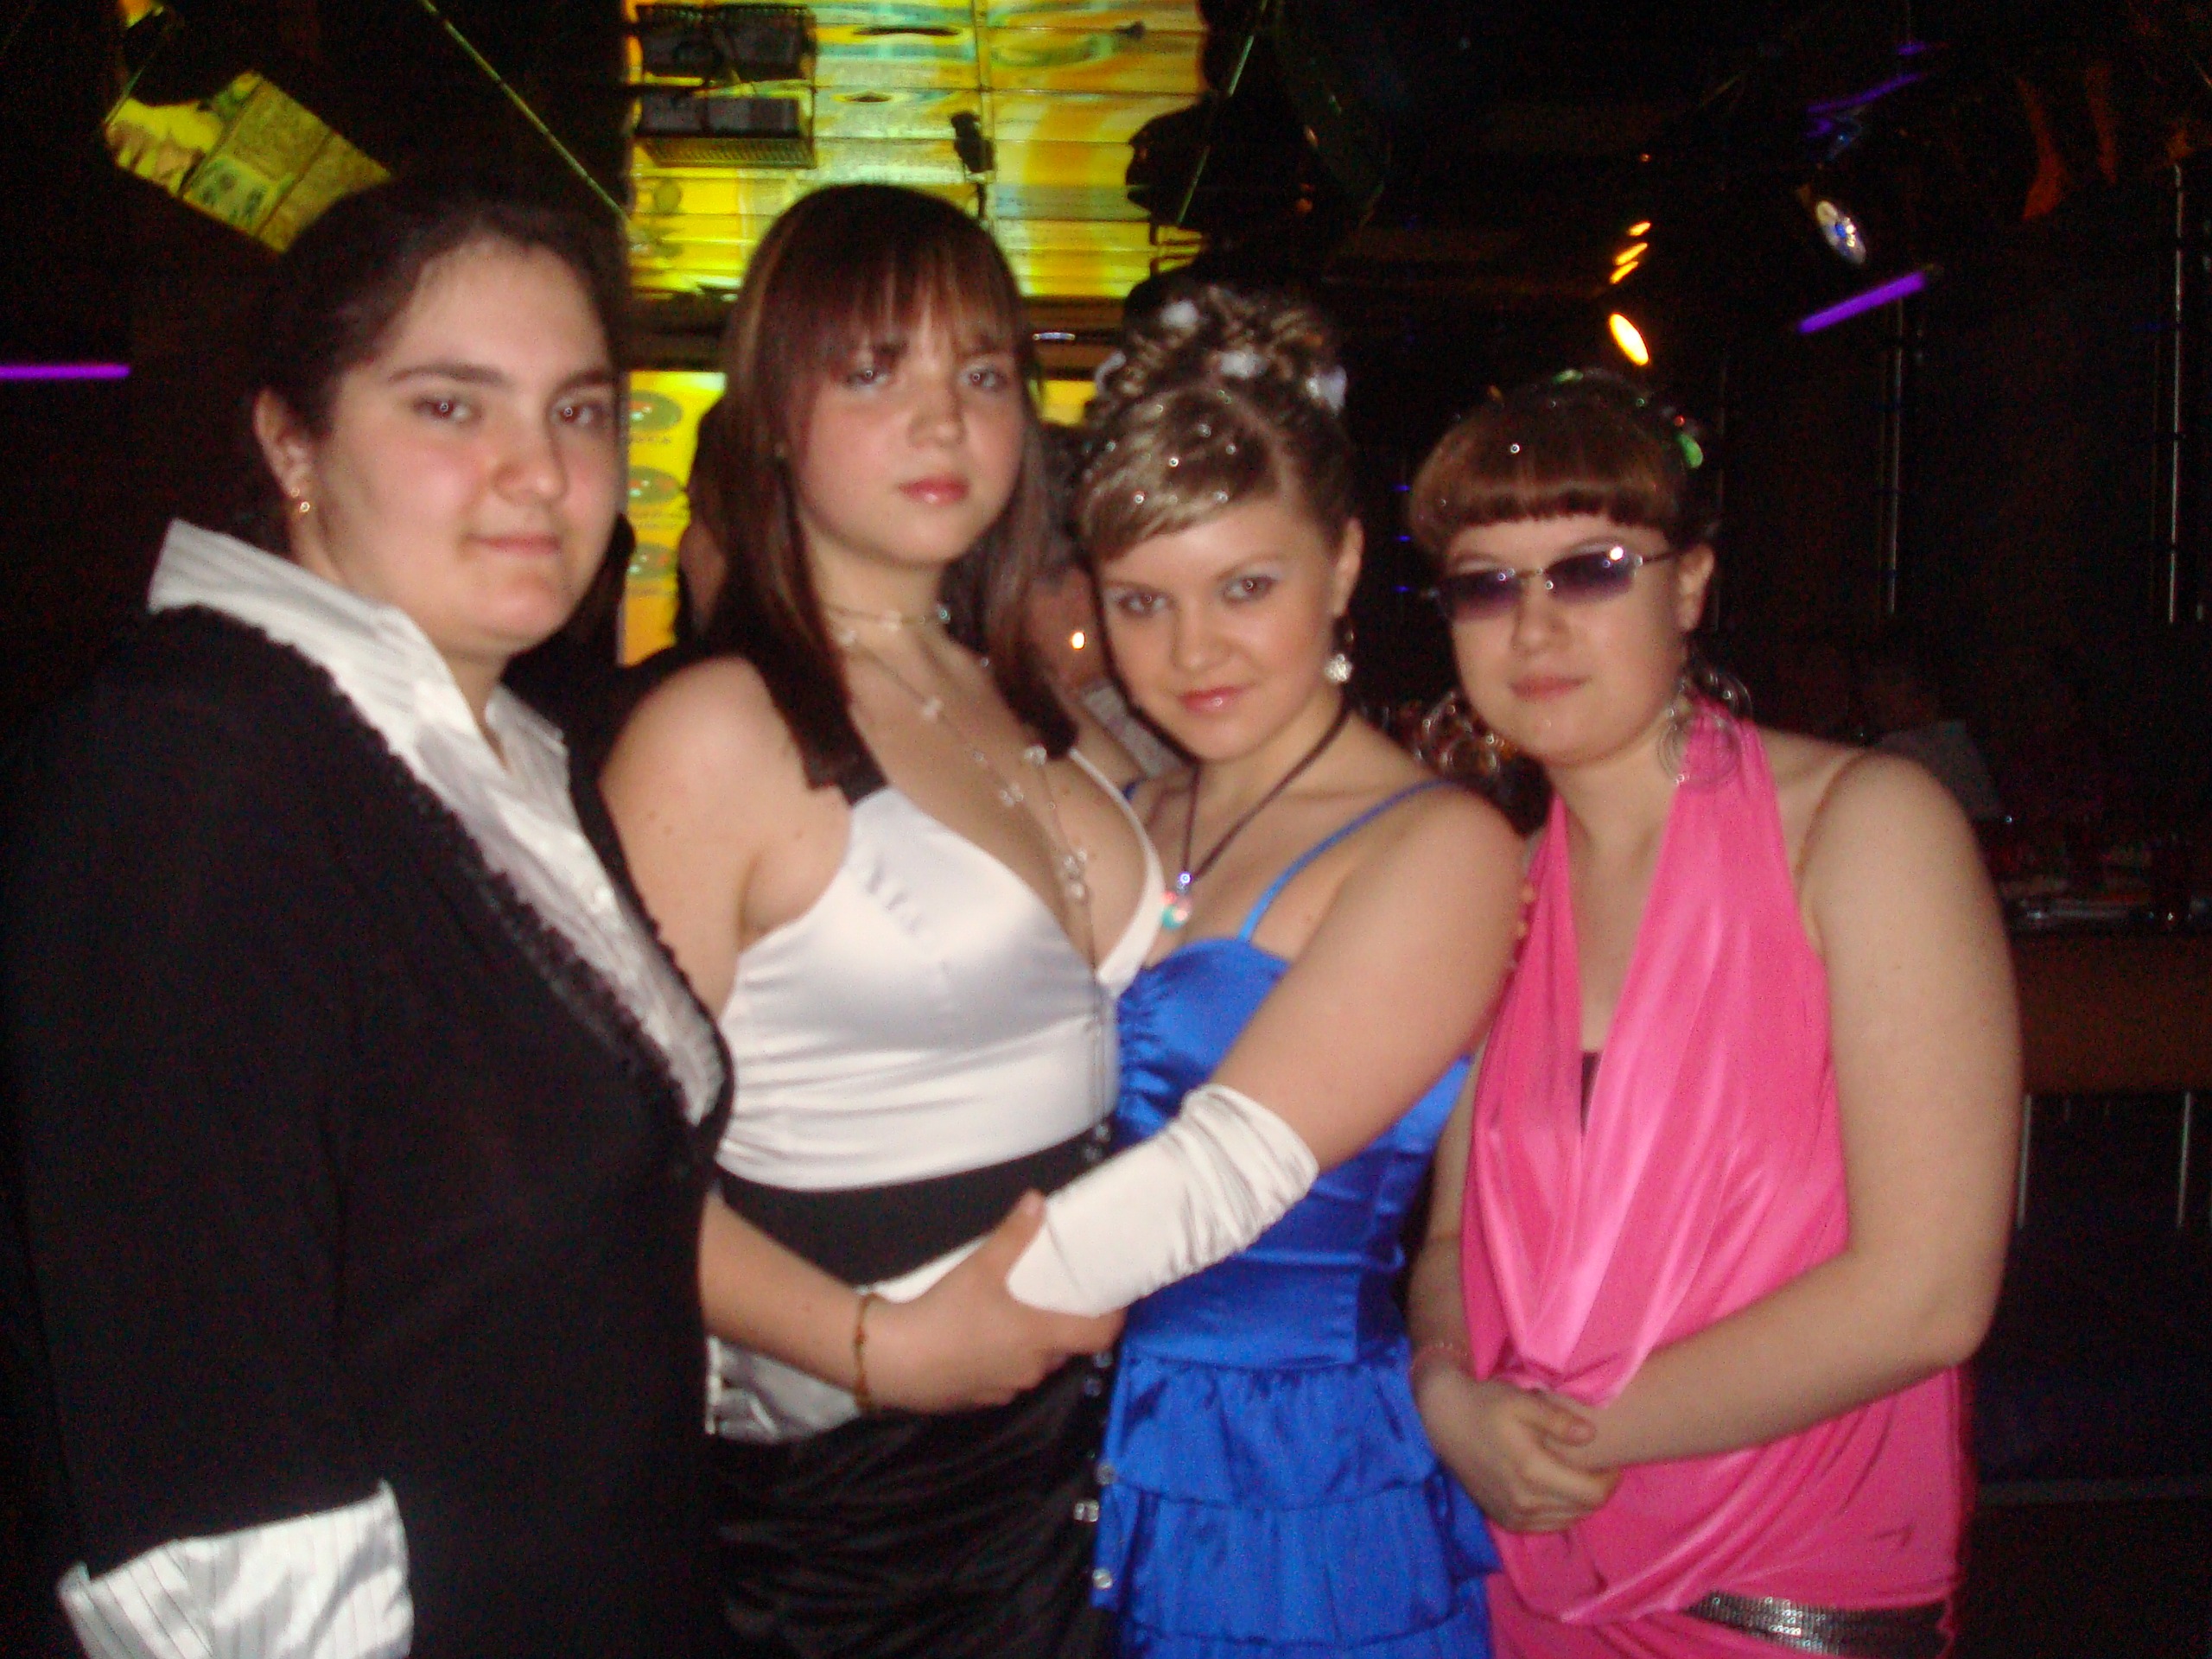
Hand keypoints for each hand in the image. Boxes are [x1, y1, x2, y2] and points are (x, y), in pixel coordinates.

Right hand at [866, 1194, 1123, 1411]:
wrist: (893, 1361)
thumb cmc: (945, 1312)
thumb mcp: (980, 1266)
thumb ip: (1013, 1234)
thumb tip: (1038, 1199)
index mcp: (1041, 1337)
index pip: (1100, 1335)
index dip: (1114, 1317)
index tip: (1115, 1299)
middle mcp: (1033, 1369)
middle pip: (1066, 1348)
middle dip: (1065, 1325)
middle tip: (1055, 1297)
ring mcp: (1008, 1390)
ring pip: (1035, 1366)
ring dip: (1033, 1345)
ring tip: (1015, 1317)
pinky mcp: (982, 1401)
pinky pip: (1007, 1380)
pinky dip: (1005, 1362)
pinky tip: (980, 1343)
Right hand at [1415, 1364, 1617, 1531]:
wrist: (1443, 1420)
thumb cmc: (1486, 1405)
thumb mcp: (1524, 1401)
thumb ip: (1559, 1420)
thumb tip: (1591, 1434)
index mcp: (1533, 1472)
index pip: (1593, 1494)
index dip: (1611, 1481)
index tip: (1612, 1462)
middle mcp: (1525, 1502)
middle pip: (1583, 1510)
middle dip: (1598, 1490)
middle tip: (1599, 1467)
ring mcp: (1513, 1516)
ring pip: (1567, 1521)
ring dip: (1580, 1502)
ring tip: (1579, 1476)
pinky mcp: (1505, 1520)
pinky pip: (1547, 1526)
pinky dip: (1561, 1512)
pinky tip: (1557, 1490)